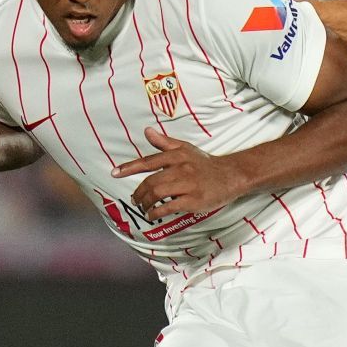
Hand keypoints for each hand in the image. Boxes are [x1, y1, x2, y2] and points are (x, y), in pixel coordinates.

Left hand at [112, 125, 250, 221]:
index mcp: (177, 156)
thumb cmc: (205, 163)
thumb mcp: (186, 148)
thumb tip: (147, 131)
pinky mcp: (194, 200)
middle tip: (135, 200)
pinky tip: (153, 215)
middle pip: (151, 182)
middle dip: (139, 193)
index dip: (130, 168)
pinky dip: (157, 212)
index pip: (148, 162)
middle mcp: (181, 168)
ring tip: (143, 208)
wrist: (231, 175)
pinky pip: (170, 207)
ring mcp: (188, 185)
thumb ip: (164, 142)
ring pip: (158, 194)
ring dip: (146, 203)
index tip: (115, 173)